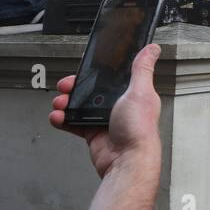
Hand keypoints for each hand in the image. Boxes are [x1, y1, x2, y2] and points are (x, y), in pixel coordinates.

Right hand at [50, 44, 162, 178]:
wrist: (126, 159)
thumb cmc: (138, 129)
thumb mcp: (140, 91)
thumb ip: (142, 69)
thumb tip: (152, 49)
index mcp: (132, 94)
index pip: (109, 79)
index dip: (94, 74)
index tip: (82, 72)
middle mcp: (119, 107)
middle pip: (91, 92)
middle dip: (74, 88)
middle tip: (65, 88)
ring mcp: (105, 121)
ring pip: (79, 107)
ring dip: (65, 104)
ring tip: (60, 103)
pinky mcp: (94, 134)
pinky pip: (74, 123)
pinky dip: (63, 120)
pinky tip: (58, 117)